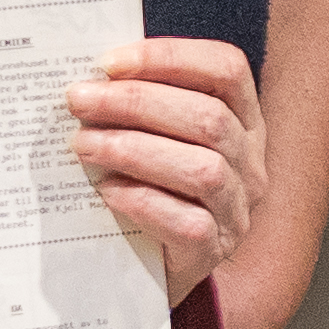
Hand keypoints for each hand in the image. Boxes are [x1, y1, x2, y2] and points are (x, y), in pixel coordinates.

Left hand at [71, 38, 266, 305]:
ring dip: (134, 150)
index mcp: (242, 119)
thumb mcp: (155, 137)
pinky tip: (107, 191)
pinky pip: (188, 223)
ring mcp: (236, 211)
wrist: (149, 271)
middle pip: (209, 118)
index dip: (171, 57)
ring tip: (82, 145)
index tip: (109, 62)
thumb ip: (140, 104)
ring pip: (203, 170)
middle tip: (79, 100)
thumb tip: (89, 73)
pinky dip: (143, 201)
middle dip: (136, 102)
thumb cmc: (147, 187)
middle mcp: (249, 163)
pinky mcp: (211, 253)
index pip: (226, 69)